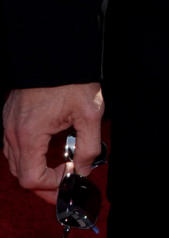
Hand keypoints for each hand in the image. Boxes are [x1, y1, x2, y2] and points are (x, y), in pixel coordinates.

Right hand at [3, 83, 103, 204]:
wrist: (57, 52)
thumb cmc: (71, 78)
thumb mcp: (89, 113)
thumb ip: (89, 147)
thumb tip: (83, 170)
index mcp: (30, 134)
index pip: (31, 179)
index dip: (52, 185)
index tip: (70, 176)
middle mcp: (13, 132)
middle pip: (21, 174)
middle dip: (44, 184)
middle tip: (65, 184)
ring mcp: (9, 124)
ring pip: (16, 162)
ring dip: (36, 169)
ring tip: (60, 167)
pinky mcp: (11, 117)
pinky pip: (15, 146)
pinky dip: (30, 154)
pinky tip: (49, 149)